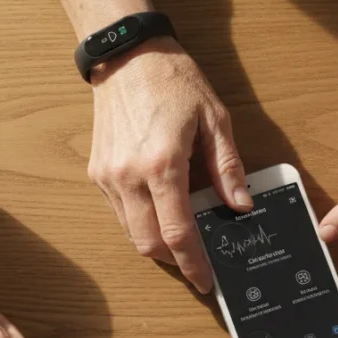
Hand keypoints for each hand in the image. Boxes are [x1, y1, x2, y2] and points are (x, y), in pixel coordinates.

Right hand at [89, 37, 251, 291]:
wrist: (126, 56)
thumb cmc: (172, 80)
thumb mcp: (214, 119)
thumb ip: (227, 167)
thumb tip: (240, 205)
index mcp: (162, 165)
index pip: (178, 233)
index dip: (194, 265)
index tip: (206, 281)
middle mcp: (129, 176)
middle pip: (149, 244)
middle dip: (174, 261)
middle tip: (196, 263)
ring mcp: (108, 177)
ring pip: (131, 232)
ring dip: (156, 242)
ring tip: (180, 238)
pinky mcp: (97, 172)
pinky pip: (120, 212)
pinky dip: (140, 221)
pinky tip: (159, 210)